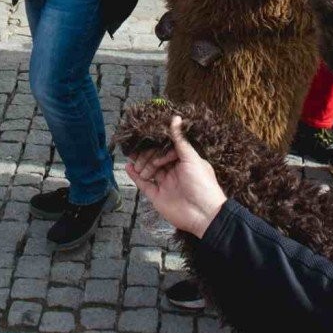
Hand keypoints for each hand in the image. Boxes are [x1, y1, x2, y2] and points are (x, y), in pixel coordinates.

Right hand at [125, 114, 227, 236]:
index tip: (149, 140)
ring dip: (140, 164)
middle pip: (155, 158)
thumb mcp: (192, 158)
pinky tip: (128, 167)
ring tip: (133, 160)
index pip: (167, 149)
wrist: (204, 214)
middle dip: (147, 155)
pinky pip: (144, 185)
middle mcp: (173, 172)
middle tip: (139, 153)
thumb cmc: (202, 184)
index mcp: (184, 162)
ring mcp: (165, 184)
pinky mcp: (157, 196)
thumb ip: (180, 140)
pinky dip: (135, 176)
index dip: (158, 146)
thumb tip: (176, 118)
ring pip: (148, 170)